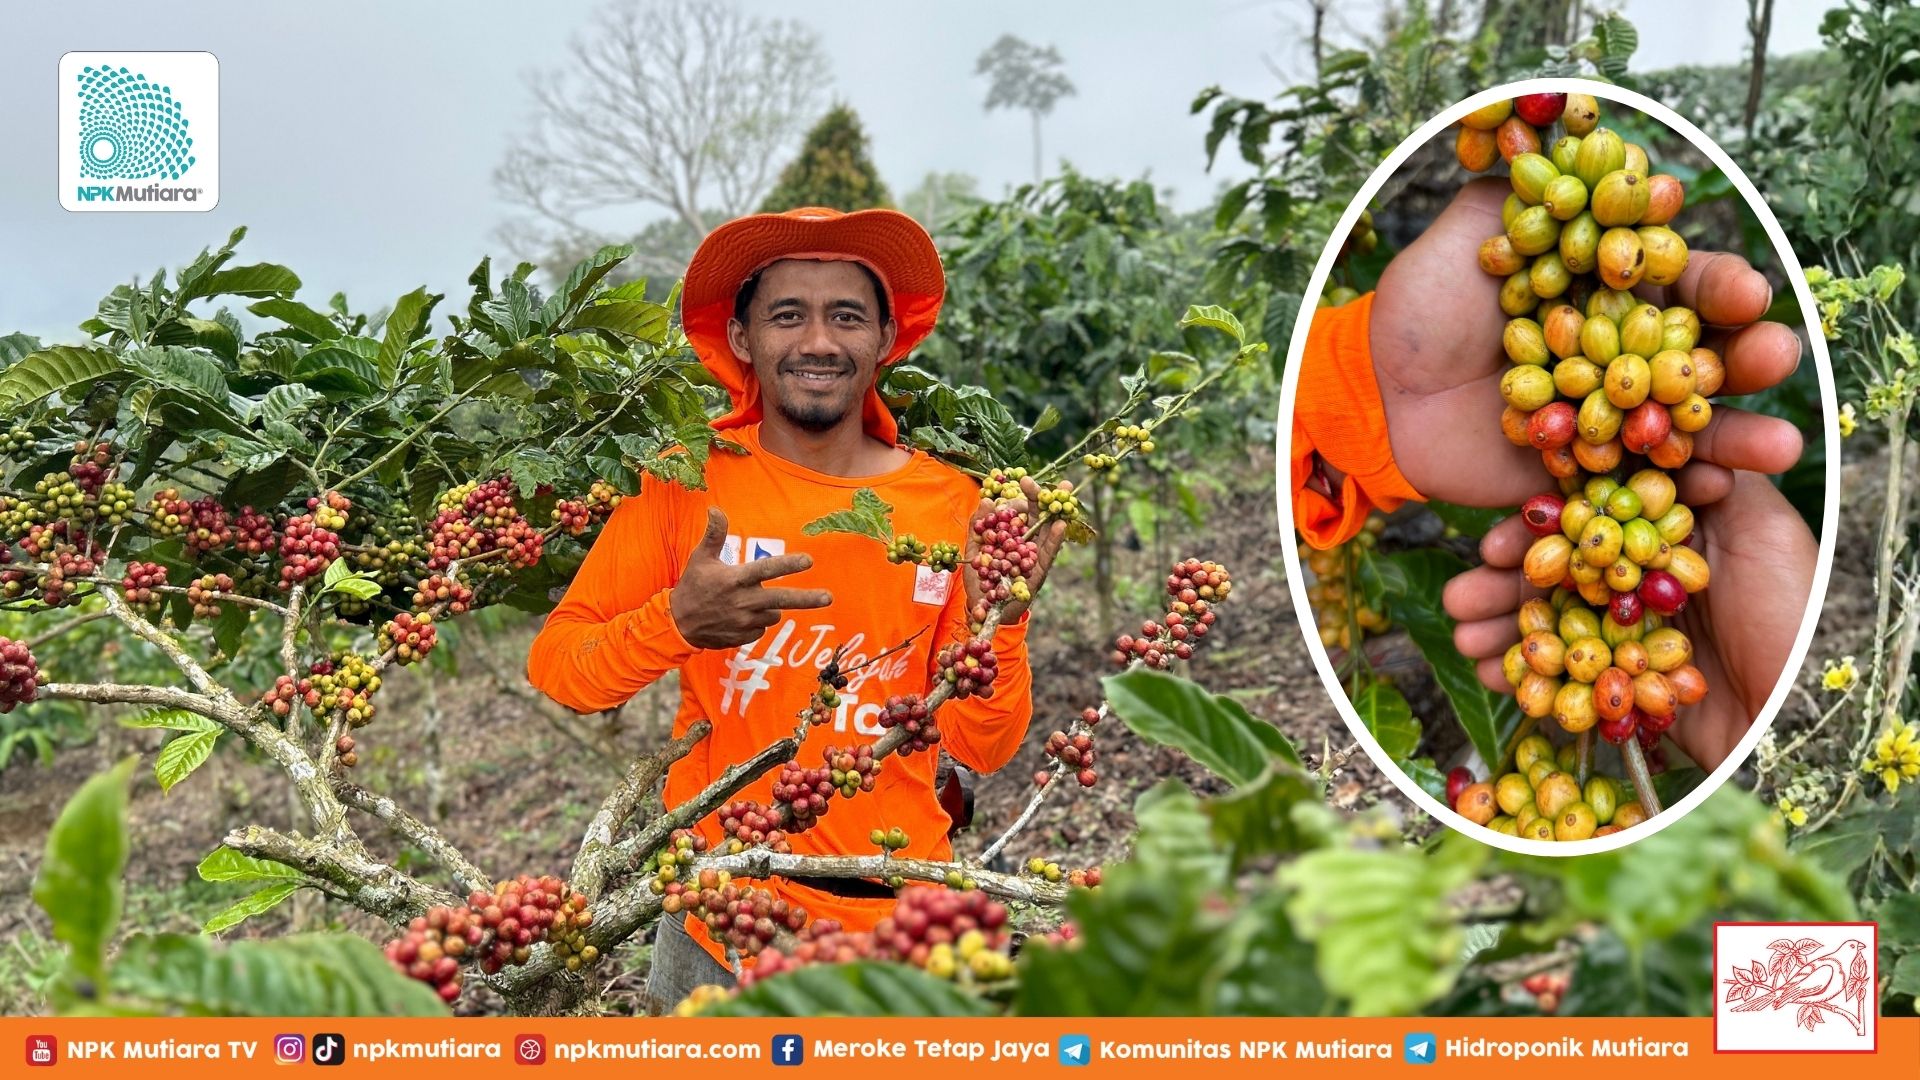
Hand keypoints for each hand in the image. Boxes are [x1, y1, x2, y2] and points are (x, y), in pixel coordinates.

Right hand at [668, 508, 832, 649]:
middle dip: (807, 599)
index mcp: (734, 579)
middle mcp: (743, 601)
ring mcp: (744, 622)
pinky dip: (757, 622)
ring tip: (747, 602)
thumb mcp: (700, 558)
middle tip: (828, 597)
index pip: (766, 569)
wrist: (678, 624)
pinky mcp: (743, 637)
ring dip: (769, 607)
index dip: (788, 565)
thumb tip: (715, 509)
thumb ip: (714, 534)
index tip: (809, 560)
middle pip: (782, 599)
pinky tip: (739, 617)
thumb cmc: (692, 586)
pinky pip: (762, 628)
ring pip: (773, 613)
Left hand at [964, 476, 1069, 624]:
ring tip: (1064, 493)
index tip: (1024, 482)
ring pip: (1047, 530)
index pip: (1020, 509)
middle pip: (1037, 514)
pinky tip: (1061, 524)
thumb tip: (986, 500)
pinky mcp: (1038, 571)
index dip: (1023, 495)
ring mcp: (1033, 556)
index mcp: (1010, 534)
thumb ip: (978, 526)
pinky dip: (1054, 540)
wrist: (981, 608)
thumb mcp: (974, 549)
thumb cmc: (980, 578)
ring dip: (1056, 511)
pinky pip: (1048, 554)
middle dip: (1044, 496)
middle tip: (1054, 480)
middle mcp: (1025, 541)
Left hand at [1367, 178, 1803, 508]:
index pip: (1681, 284)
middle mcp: (1620, 356)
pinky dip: (1675, 495)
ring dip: (1736, 438)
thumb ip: (1526, 199)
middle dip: (1746, 358)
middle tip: (1778, 356)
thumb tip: (1582, 144)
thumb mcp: (1468, 238)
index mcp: (1609, 291)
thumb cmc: (1419, 308)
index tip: (1744, 290)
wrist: (1371, 393)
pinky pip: (1634, 490)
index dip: (1716, 287)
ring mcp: (1606, 420)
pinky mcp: (1580, 476)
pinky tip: (1715, 495)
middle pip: (1701, 357)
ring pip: (1685, 429)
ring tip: (1780, 447)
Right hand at [1442, 471, 1816, 768]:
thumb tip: (1654, 435)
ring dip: (1499, 627)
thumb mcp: (1761, 527)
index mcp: (1676, 540)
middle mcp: (1649, 584)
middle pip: (1559, 573)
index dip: (1539, 529)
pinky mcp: (1627, 688)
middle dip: (1503, 581)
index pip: (1590, 522)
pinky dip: (1524, 676)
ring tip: (1461, 635)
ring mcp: (1633, 637)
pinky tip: (1487, 671)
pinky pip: (1565, 678)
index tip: (1495, 539)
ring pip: (1552, 623)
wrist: (1801, 716)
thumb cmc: (1791, 613)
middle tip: (1460, 592)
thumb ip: (1707, 478)